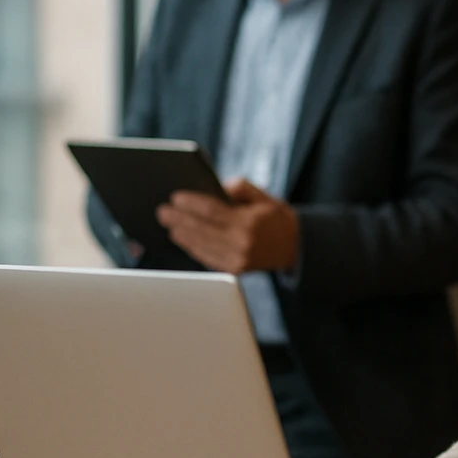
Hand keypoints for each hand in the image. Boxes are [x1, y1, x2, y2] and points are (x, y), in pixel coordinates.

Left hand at [155, 178, 298, 273]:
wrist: (295, 247)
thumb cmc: (276, 218)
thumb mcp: (263, 197)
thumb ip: (240, 188)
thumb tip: (216, 187)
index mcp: (248, 222)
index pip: (212, 211)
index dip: (191, 204)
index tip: (175, 197)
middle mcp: (242, 243)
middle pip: (201, 229)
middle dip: (179, 219)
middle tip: (163, 211)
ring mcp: (237, 259)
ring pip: (201, 246)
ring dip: (182, 235)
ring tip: (170, 225)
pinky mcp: (234, 270)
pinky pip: (207, 258)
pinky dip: (193, 248)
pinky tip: (184, 239)